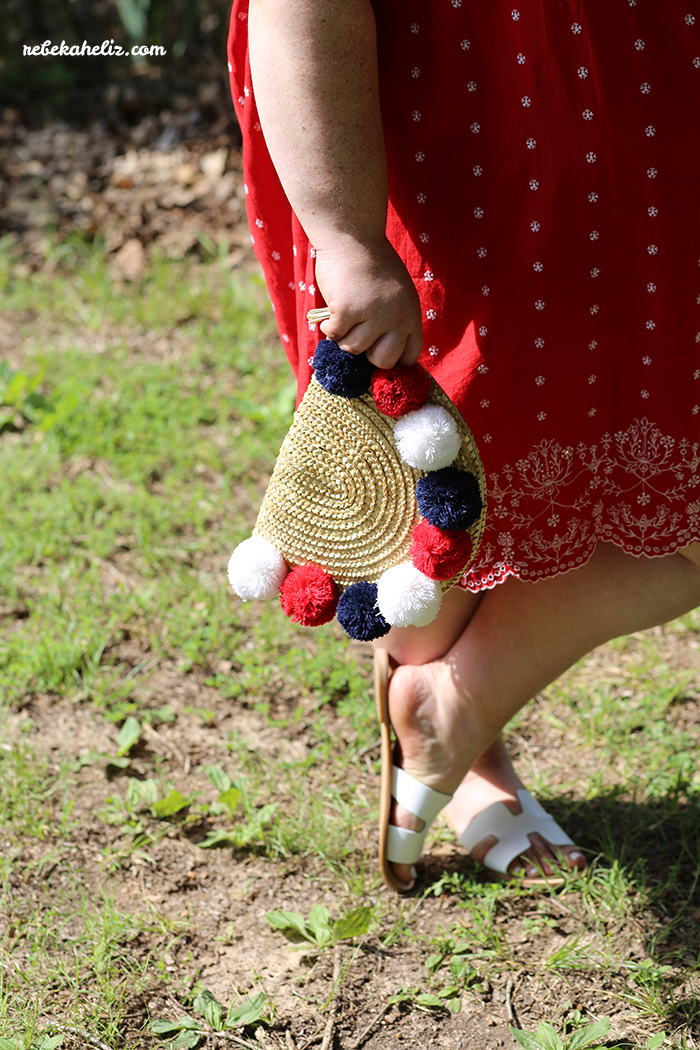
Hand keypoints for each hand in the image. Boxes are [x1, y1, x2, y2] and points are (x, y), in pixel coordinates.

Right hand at [314, 237, 422, 367]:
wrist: (352, 237)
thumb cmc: (371, 266)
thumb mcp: (396, 294)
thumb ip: (394, 321)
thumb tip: (380, 357)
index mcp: (411, 314)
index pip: (409, 356)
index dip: (392, 360)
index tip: (378, 355)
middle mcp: (397, 317)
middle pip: (383, 361)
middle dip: (368, 354)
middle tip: (359, 335)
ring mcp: (373, 315)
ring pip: (354, 348)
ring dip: (344, 337)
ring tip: (344, 317)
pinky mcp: (347, 311)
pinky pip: (335, 335)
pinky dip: (329, 327)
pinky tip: (331, 311)